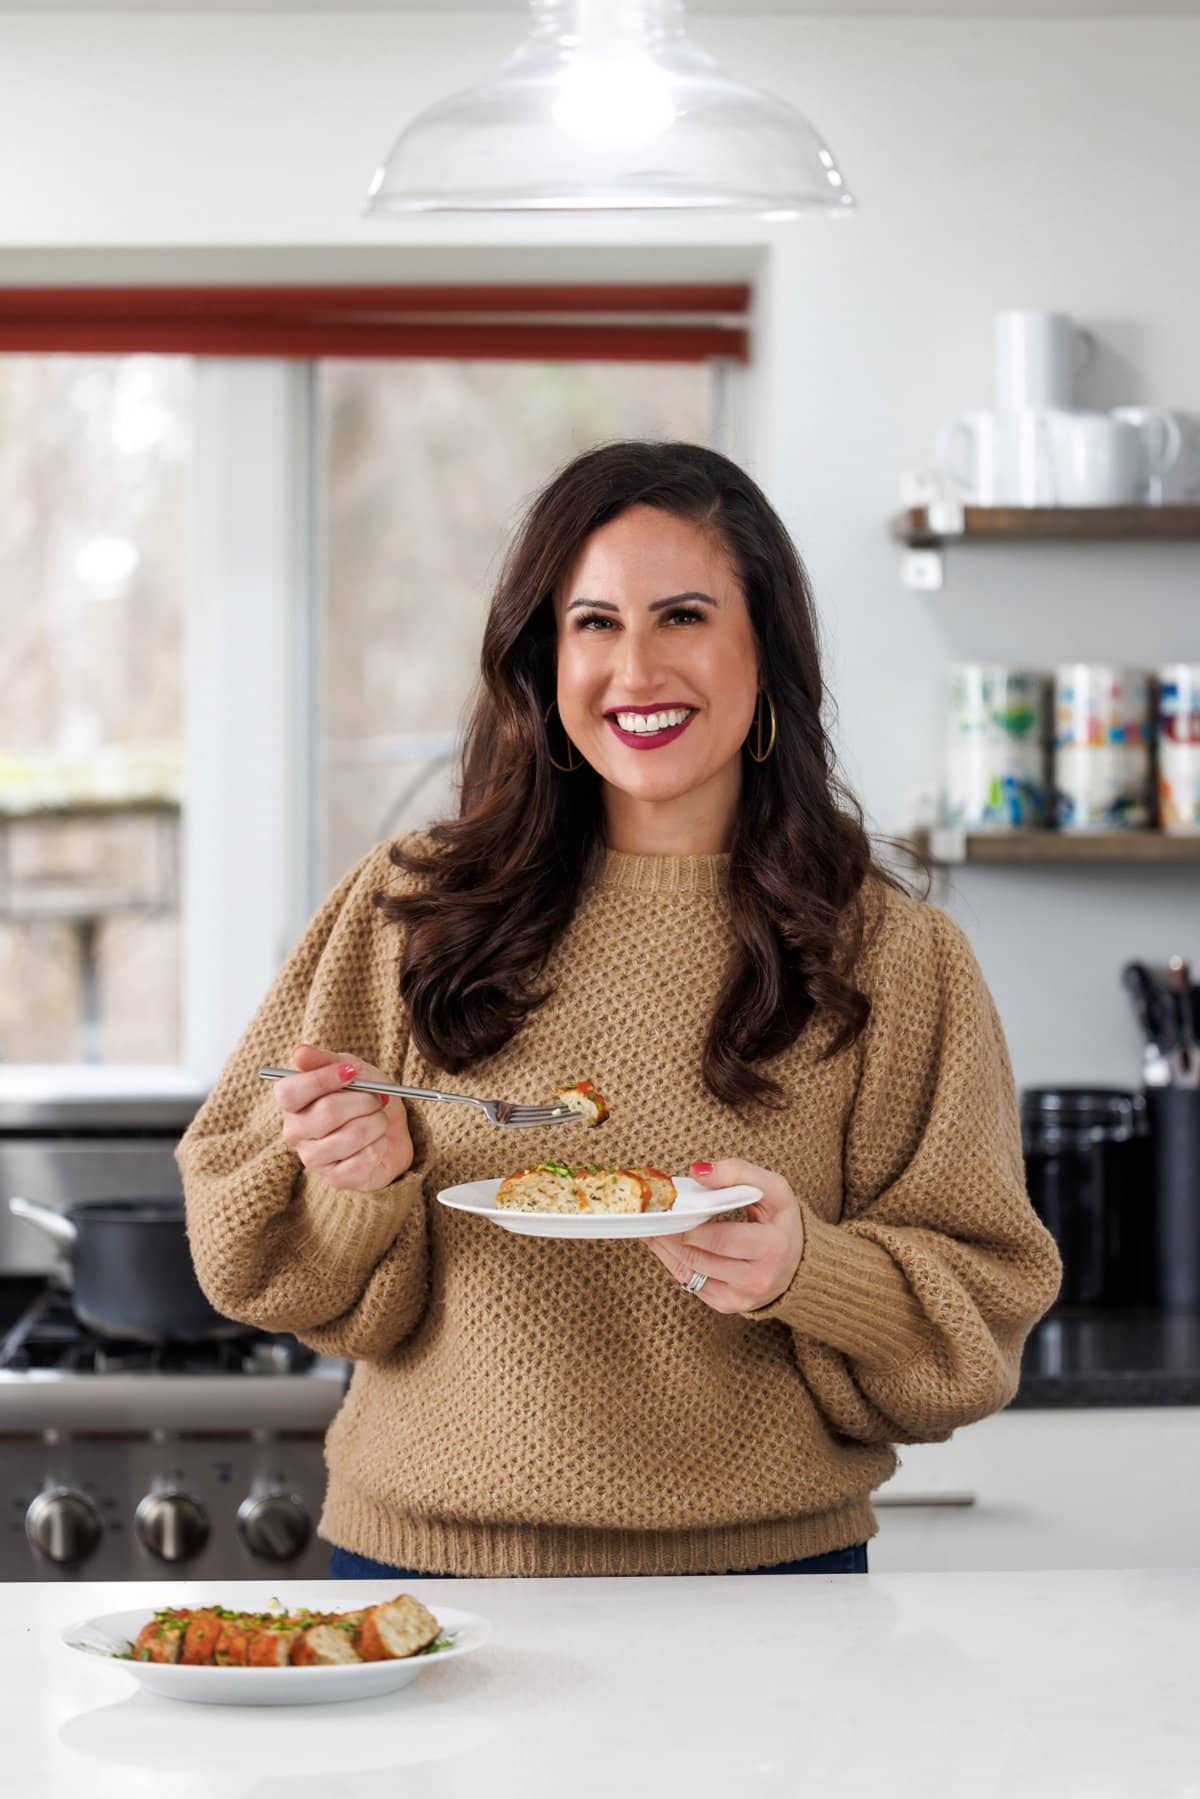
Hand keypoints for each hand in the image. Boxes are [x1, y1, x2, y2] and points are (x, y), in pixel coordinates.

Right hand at [272, 1042, 413, 1190]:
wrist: (392, 1129)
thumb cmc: (365, 1097)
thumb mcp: (351, 1069)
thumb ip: (325, 1060)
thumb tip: (299, 1051)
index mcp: (292, 1103)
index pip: (289, 1093)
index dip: (322, 1080)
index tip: (351, 1072)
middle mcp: (295, 1132)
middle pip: (327, 1113)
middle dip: (363, 1101)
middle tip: (377, 1098)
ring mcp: (313, 1158)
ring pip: (350, 1137)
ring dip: (376, 1123)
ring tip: (379, 1120)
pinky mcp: (335, 1179)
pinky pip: (362, 1161)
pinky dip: (380, 1146)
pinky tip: (378, 1142)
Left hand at [645, 1159, 804, 1314]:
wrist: (799, 1264)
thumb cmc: (782, 1222)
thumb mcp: (774, 1189)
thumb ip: (738, 1173)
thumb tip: (698, 1172)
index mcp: (773, 1247)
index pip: (721, 1238)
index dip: (690, 1225)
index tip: (669, 1208)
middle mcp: (759, 1278)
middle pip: (699, 1256)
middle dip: (670, 1235)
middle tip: (652, 1217)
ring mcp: (742, 1297)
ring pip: (689, 1272)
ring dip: (665, 1249)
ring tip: (652, 1227)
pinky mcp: (728, 1305)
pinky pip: (691, 1284)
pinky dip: (673, 1262)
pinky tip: (663, 1245)